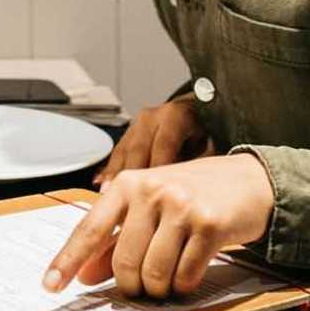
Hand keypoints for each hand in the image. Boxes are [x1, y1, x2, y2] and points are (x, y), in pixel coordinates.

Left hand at [43, 155, 274, 297]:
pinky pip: (185, 274)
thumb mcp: (147, 208)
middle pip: (123, 260)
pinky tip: (186, 275)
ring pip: (153, 271)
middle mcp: (151, 191)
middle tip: (138, 287)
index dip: (67, 260)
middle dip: (129, 284)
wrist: (248, 181)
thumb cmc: (191, 194)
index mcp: (127, 184)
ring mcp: (181, 207)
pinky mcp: (209, 225)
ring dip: (157, 288)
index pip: (89, 229)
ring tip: (164, 280)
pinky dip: (182, 285)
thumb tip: (85, 274)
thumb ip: (114, 239)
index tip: (51, 284)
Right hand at [93, 95, 210, 186]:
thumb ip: (198, 164)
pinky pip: (116, 153)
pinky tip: (100, 183)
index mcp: (174, 116)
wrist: (197, 111)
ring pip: (122, 152)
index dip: (158, 170)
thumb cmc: (205, 132)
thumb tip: (189, 190)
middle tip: (125, 199)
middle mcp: (151, 117)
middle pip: (137, 150)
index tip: (155, 195)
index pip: (163, 146)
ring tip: (107, 194)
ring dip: (114, 175)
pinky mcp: (127, 134)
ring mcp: (136, 125)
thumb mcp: (209, 145)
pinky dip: (109, 170)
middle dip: (130, 177)